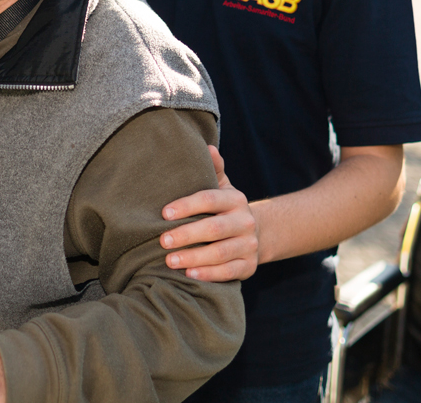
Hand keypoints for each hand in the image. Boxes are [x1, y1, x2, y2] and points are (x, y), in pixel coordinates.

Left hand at [160, 145, 258, 281]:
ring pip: (221, 253)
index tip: (164, 213)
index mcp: (235, 199)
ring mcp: (249, 245)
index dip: (187, 206)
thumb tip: (207, 147)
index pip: (210, 200)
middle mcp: (245, 221)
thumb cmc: (226, 209)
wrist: (258, 233)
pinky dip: (209, 274)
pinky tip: (189, 275)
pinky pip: (229, 272)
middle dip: (186, 235)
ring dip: (194, 258)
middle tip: (162, 241)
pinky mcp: (249, 266)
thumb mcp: (222, 187)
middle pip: (214, 229)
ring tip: (169, 261)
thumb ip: (213, 169)